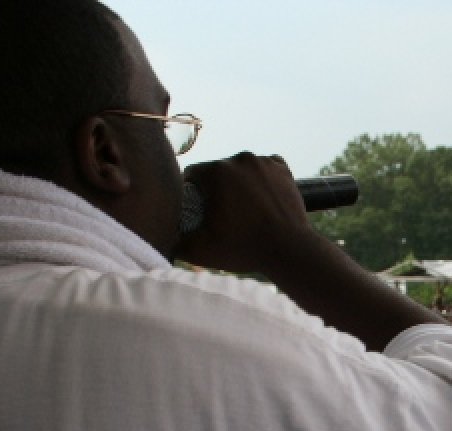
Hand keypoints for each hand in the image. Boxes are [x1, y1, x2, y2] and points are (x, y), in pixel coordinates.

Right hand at [175, 153, 311, 274]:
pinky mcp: (282, 168)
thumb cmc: (243, 250)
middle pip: (217, 171)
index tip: (199, 211)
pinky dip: (260, 180)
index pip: (193, 176)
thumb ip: (174, 241)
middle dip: (216, 189)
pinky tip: (260, 199)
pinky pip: (263, 169)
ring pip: (240, 169)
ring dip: (238, 184)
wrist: (289, 251)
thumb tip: (161, 237)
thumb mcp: (200, 250)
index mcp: (216, 171)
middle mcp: (239, 159)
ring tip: (243, 209)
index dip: (192, 194)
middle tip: (222, 214)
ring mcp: (264, 161)